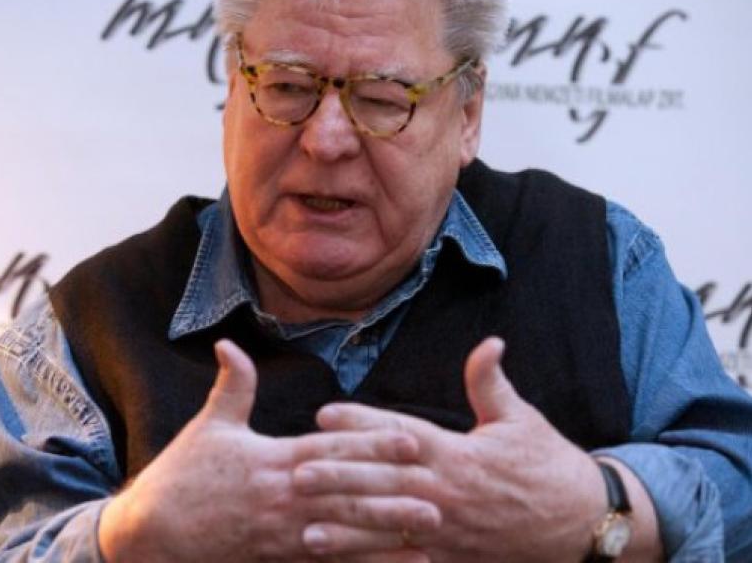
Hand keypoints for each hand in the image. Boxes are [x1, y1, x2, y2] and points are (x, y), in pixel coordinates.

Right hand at [98, 339, 440, 562]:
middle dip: (392, 493)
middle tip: (437, 493)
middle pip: (346, 494)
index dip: (371, 443)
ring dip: (387, 534)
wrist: (151, 531)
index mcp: (270, 460)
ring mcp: (280, 533)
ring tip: (429, 532)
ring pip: (343, 534)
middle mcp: (281, 497)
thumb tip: (228, 341)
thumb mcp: (208, 426)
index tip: (409, 438)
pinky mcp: (276, 558)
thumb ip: (232, 385)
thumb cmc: (183, 474)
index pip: (329, 449)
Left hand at [295, 337, 607, 561]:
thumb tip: (489, 341)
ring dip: (346, 525)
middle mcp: (447, 492)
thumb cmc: (549, 466)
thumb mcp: (521, 419)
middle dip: (339, 476)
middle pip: (384, 481)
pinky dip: (372, 560)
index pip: (401, 433)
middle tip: (296, 470)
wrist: (584, 524)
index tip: (325, 413)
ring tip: (306, 523)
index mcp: (458, 453)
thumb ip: (491, 383)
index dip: (361, 423)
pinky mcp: (452, 558)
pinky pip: (406, 561)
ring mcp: (448, 530)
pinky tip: (342, 560)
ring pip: (388, 527)